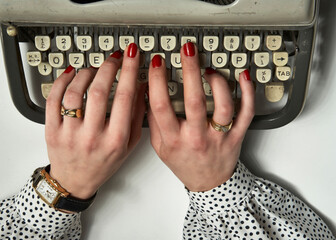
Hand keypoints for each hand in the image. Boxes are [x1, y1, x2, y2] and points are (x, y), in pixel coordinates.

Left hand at [45, 44, 145, 198]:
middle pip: (98, 91)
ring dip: (85, 73)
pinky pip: (53, 100)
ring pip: (74, 93)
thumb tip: (141, 86)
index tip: (131, 55)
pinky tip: (72, 73)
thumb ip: (137, 116)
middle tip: (113, 57)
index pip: (124, 97)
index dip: (129, 70)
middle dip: (108, 67)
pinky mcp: (52, 130)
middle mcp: (92, 137)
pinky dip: (62, 81)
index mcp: (115, 140)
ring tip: (93, 68)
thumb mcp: (129, 146)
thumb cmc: (104, 163)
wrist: (75, 181)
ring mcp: (69, 134)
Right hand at [147, 42, 254, 191]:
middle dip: (190, 70)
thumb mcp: (160, 147)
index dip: (157, 80)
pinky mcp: (237, 136)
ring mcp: (220, 137)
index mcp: (174, 140)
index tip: (157, 62)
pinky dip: (248, 92)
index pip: (162, 106)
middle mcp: (197, 137)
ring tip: (209, 69)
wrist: (209, 183)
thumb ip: (154, 121)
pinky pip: (247, 112)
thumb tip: (150, 91)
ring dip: (218, 82)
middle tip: (187, 49)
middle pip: (194, 100)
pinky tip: (243, 76)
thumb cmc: (184, 163)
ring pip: (223, 105)